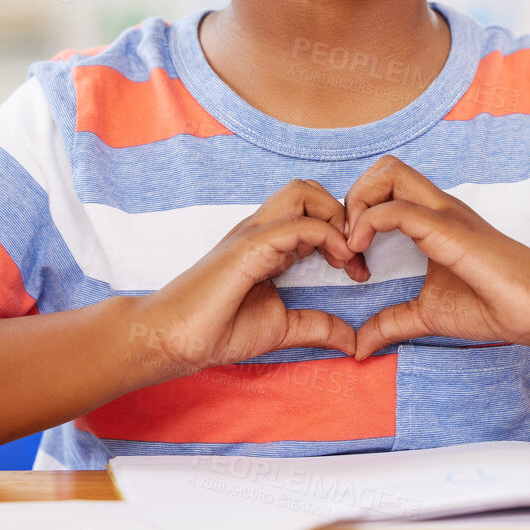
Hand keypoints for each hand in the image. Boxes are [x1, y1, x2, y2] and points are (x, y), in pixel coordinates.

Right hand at [133, 180, 369, 378]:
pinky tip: (338, 262)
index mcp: (268, 243)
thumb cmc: (216, 330)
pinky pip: (296, 224)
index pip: (312, 211)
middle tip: (355, 256)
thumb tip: (352, 340)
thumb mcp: (281, 328)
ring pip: (303, 192)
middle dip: (342, 214)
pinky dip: (327, 236)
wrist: (172, 338)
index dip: (343, 233)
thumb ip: (316, 327)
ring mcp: (253, 233)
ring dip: (334, 216)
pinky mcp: (249, 246)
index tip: (358, 271)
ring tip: (346, 255)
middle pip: (309, 190)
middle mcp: (261, 230)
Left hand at [345, 155, 529, 358]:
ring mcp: (444, 213)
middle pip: (384, 167)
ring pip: (389, 172)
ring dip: (359, 203)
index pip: (383, 185)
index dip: (355, 215)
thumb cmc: (490, 305)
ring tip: (354, 246)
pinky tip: (364, 255)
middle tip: (347, 244)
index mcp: (431, 218)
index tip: (352, 263)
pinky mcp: (449, 229)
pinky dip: (369, 224)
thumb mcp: (427, 315)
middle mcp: (436, 207)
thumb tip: (360, 346)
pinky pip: (399, 209)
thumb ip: (392, 323)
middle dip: (353, 197)